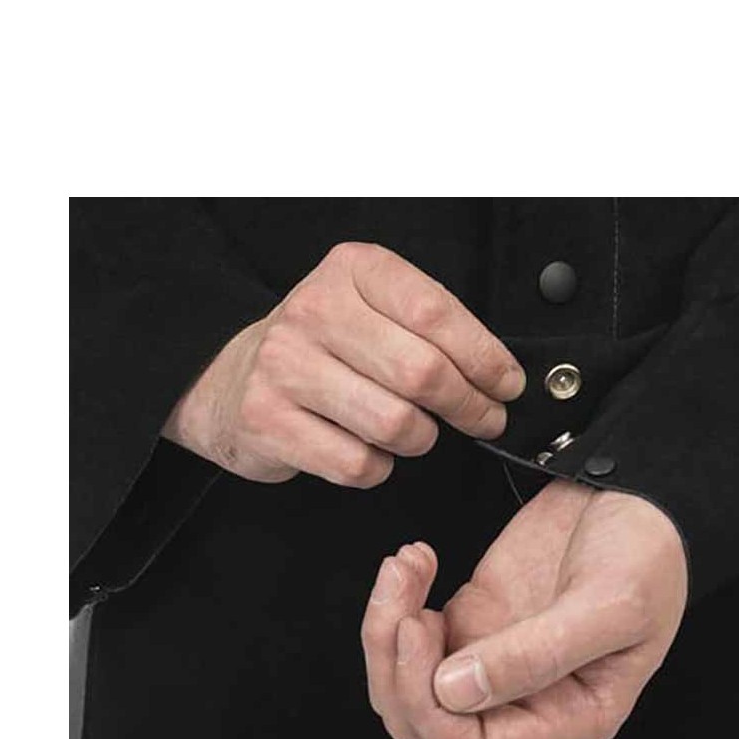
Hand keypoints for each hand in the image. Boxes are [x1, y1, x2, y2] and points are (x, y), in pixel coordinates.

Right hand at [162, 242, 525, 486]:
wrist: (231, 378)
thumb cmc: (322, 346)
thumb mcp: (373, 308)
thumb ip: (431, 326)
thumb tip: (499, 374)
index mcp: (352, 271)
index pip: (435, 313)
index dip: (485, 358)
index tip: (506, 384)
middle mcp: (314, 311)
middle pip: (422, 373)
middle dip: (469, 406)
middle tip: (484, 418)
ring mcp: (285, 367)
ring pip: (395, 424)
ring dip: (422, 439)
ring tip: (416, 431)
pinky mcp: (268, 421)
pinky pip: (357, 463)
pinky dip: (378, 466)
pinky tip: (368, 447)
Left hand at [360, 481, 687, 738]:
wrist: (641, 492)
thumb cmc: (649, 554)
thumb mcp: (611, 604)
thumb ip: (538, 654)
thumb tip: (453, 691)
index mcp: (569, 718)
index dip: (433, 709)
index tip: (423, 633)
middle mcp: (525, 702)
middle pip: (425, 723)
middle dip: (398, 669)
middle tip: (407, 604)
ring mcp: (492, 660)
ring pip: (408, 685)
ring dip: (387, 632)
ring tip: (406, 568)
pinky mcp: (473, 618)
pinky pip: (411, 634)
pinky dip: (399, 599)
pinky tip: (418, 558)